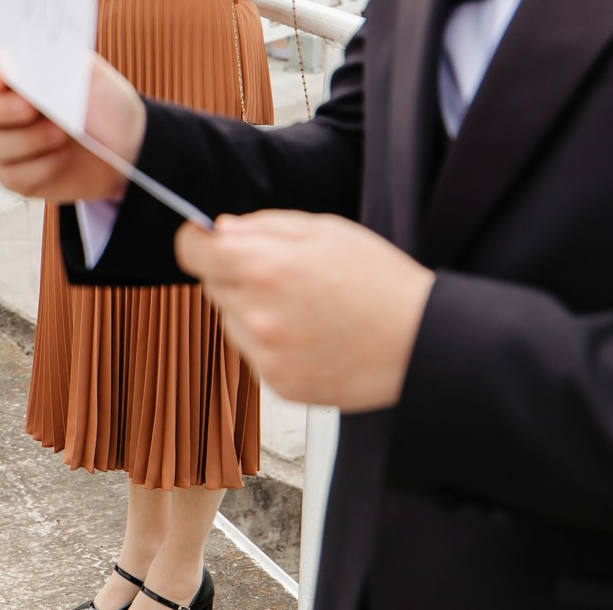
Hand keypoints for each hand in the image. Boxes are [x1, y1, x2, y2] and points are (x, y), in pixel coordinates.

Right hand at [0, 45, 144, 201]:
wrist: (128, 144)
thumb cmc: (103, 103)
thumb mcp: (87, 73)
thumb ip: (53, 63)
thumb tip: (26, 62)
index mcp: (12, 73)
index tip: (0, 78)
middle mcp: (0, 106)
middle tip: (33, 109)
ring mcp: (5, 141)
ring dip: (25, 140)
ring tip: (61, 133)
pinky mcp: (16, 174)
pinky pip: (8, 175)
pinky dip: (40, 166)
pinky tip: (62, 157)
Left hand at [174, 211, 435, 411]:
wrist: (421, 342)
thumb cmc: (379, 280)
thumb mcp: (323, 230)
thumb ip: (262, 226)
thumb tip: (219, 229)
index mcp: (264, 267)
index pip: (191, 251)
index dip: (200, 240)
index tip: (210, 241)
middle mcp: (256, 315)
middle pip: (212, 285)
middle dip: (236, 274)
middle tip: (285, 274)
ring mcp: (266, 355)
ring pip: (232, 321)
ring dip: (253, 310)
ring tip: (306, 308)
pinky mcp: (279, 386)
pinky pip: (255, 353)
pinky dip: (273, 343)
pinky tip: (312, 335)